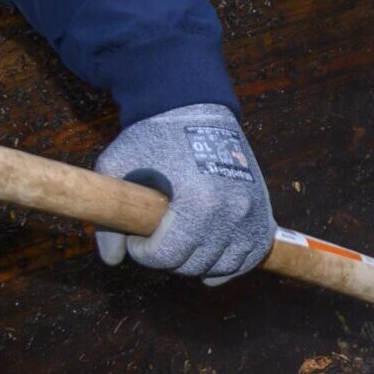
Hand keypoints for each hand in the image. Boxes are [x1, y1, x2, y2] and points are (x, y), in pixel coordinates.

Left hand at [93, 103, 274, 284]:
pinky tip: (210, 265)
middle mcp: (231, 211)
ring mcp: (251, 212)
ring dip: (196, 263)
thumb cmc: (154, 136)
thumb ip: (110, 216)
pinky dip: (230, 265)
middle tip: (155, 240)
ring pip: (221, 265)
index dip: (142, 252)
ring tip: (179, 246)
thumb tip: (113, 259)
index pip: (166, 256)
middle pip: (193, 263)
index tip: (136, 239)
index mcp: (198, 201)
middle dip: (167, 257)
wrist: (196, 108)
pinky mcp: (263, 211)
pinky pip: (250, 255)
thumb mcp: (118, 166)